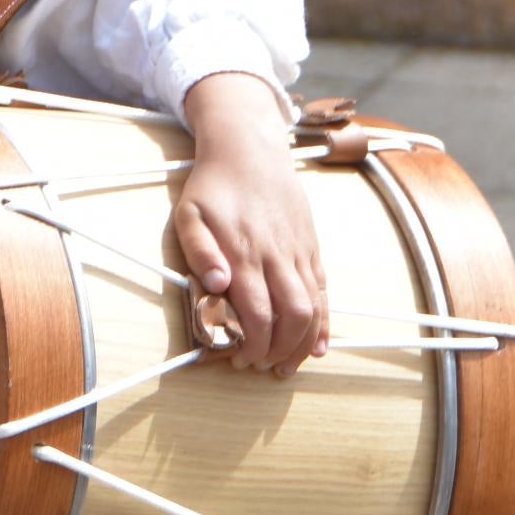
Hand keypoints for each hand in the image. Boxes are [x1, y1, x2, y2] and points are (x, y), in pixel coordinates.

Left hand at [173, 74, 325, 374]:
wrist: (250, 148)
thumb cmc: (213, 186)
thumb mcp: (189, 214)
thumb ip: (199, 251)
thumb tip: (216, 285)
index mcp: (245, 252)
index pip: (258, 313)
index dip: (252, 344)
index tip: (239, 359)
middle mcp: (278, 256)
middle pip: (292, 317)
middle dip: (278, 350)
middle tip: (261, 366)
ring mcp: (299, 252)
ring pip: (313, 308)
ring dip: (302, 343)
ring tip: (286, 365)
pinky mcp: (311, 248)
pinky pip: (324, 291)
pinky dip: (324, 322)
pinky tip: (317, 345)